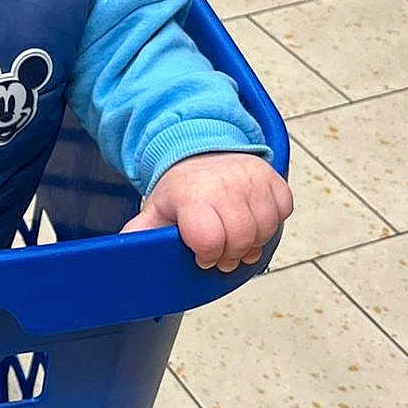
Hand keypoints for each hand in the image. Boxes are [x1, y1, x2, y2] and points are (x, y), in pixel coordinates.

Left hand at [122, 153, 292, 273]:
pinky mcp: (272, 178)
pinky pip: (283, 211)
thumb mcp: (157, 209)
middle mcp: (224, 185)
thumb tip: (124, 253)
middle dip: (231, 255)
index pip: (209, 240)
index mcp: (192, 196)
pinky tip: (253, 219)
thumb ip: (141, 233)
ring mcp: (252, 180)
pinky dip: (271, 222)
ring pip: (265, 230)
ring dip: (253, 243)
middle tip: (222, 254)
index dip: (207, 256)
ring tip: (237, 240)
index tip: (202, 256)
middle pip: (241, 240)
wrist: (203, 152)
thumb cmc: (182, 189)